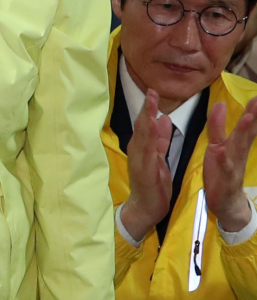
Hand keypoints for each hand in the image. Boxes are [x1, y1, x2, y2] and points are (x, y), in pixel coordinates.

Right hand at [120, 88, 173, 241]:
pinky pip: (148, 151)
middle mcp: (137, 150)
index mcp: (141, 147)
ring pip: (143, 135)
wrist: (145, 208)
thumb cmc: (152, 184)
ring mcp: (139, 160)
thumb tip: (163, 118)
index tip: (153, 91)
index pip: (144, 124)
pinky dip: (150, 139)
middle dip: (146, 108)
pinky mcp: (144, 170)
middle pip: (141, 126)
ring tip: (151, 104)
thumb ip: (161, 139)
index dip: (148, 107)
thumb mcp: (159, 157)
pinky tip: (154, 129)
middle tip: (151, 91)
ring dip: (147, 118)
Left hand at [203, 96, 256, 233]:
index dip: (253, 110)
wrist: (225, 202)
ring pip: (240, 147)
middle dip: (253, 116)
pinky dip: (224, 158)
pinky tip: (222, 149)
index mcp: (236, 144)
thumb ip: (218, 126)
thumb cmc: (221, 171)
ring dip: (244, 133)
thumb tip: (221, 104)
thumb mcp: (217, 145)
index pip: (247, 125)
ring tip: (248, 118)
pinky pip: (225, 167)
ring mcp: (234, 165)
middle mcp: (238, 153)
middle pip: (247, 133)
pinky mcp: (225, 178)